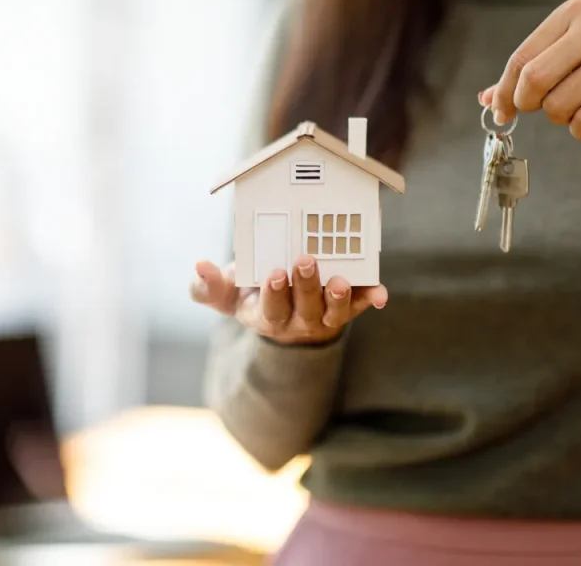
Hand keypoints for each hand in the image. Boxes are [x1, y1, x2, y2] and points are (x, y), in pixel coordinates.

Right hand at [189, 256, 387, 345]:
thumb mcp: (225, 296)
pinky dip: (371, 299)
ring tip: (338, 280)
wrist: (283, 313)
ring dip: (337, 297)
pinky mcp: (346, 307)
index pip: (271, 309)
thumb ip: (207, 287)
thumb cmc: (251, 296)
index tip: (274, 273)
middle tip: (304, 260)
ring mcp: (324, 316)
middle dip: (305, 285)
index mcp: (267, 316)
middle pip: (305, 308)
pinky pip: (360, 304)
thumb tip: (199, 266)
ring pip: (334, 312)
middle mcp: (298, 320)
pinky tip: (380, 293)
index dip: (274, 294)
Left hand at [479, 0, 580, 139]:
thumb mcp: (580, 45)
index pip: (521, 59)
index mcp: (575, 14)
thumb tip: (486, 100)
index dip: (504, 92)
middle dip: (530, 105)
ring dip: (562, 118)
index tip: (500, 111)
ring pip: (558, 107)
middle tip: (545, 108)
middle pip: (533, 82)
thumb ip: (534, 68)